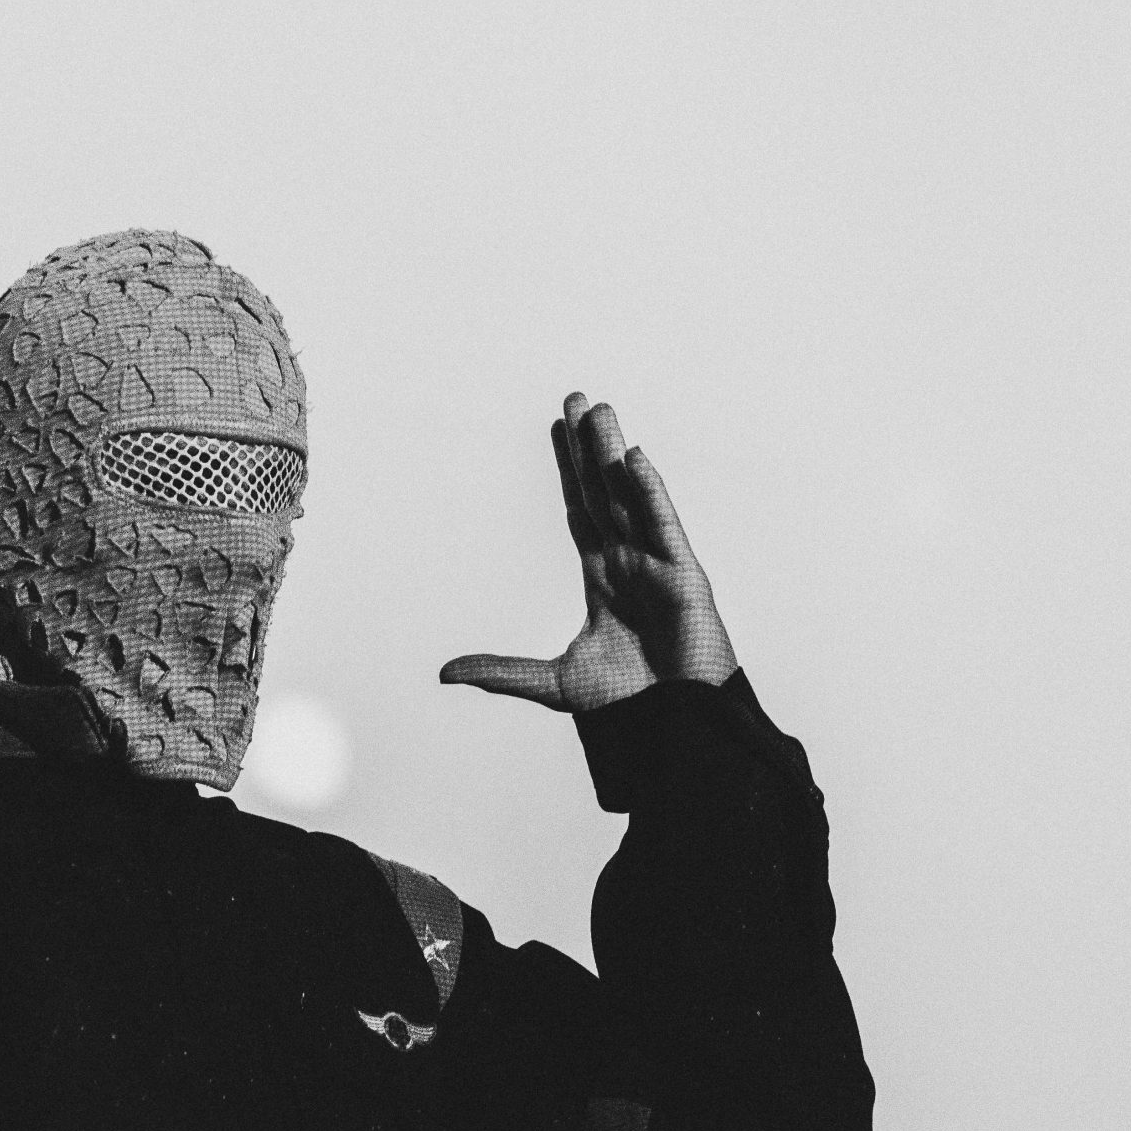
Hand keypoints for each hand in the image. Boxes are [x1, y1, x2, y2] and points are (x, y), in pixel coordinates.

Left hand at [440, 393, 737, 711]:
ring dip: (614, 454)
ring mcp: (658, 567)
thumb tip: (445, 672)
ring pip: (631, 498)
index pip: (581, 511)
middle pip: (603, 492)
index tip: (558, 429)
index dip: (569, 471)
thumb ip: (502, 671)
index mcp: (604, 579)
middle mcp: (630, 564)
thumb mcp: (553, 684)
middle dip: (589, 447)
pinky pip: (663, 526)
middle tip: (576, 399)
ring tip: (599, 410)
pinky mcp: (685, 579)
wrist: (676, 731)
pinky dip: (649, 492)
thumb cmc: (631, 708)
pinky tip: (633, 459)